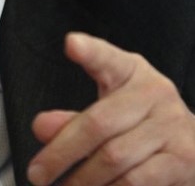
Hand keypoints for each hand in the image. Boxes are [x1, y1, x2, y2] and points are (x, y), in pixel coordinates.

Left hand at [27, 32, 194, 185]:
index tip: (71, 44)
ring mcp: (171, 125)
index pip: (107, 58)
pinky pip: (137, 181)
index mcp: (131, 71)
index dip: (89, 51)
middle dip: (62, 152)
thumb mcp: (110, 109)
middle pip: (98, 122)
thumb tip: (41, 127)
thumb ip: (74, 118)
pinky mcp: (183, 159)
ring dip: (83, 180)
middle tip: (38, 172)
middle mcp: (154, 92)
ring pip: (114, 157)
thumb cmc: (142, 121)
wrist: (193, 142)